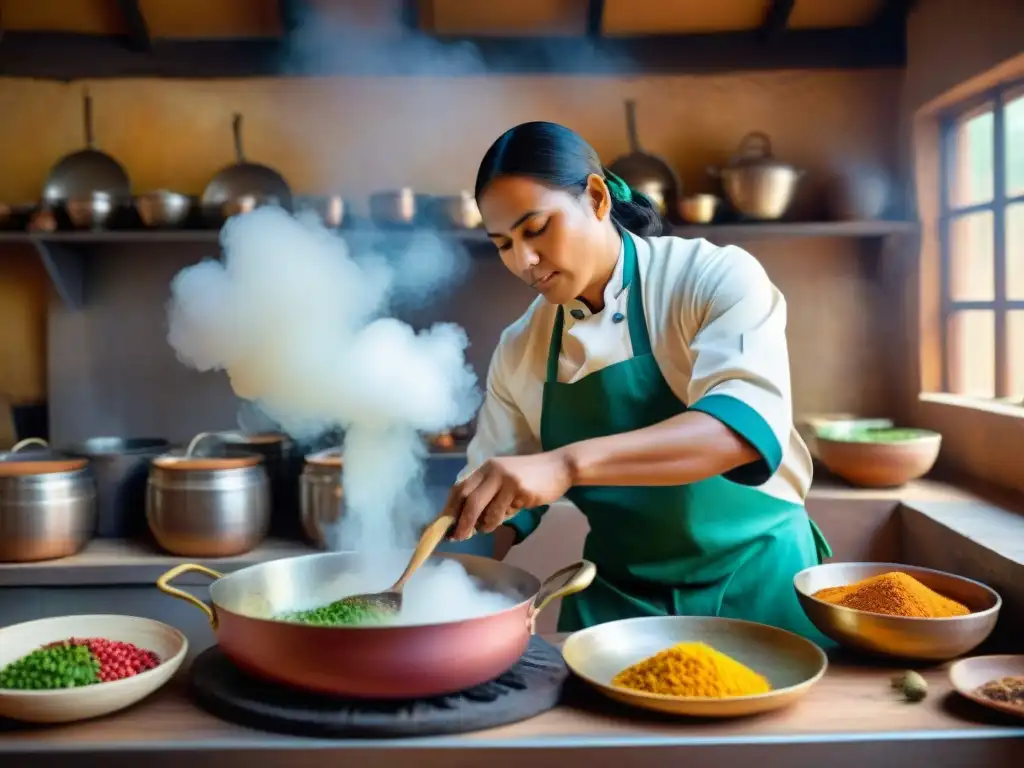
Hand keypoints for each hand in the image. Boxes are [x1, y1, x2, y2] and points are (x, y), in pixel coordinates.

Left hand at [445, 451, 573, 540]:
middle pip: (467, 498)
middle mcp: (492, 470)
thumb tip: (467, 522)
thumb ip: (488, 496)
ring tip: (488, 527)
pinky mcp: (518, 488)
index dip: (449, 508)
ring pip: (482, 509)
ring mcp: (504, 478)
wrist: (560, 467)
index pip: (459, 488)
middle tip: (458, 537)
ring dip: (482, 525)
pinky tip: (508, 516)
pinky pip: (500, 512)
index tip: (443, 527)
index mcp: (485, 468)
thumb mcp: (504, 481)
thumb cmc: (531, 478)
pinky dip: (498, 521)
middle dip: (460, 521)